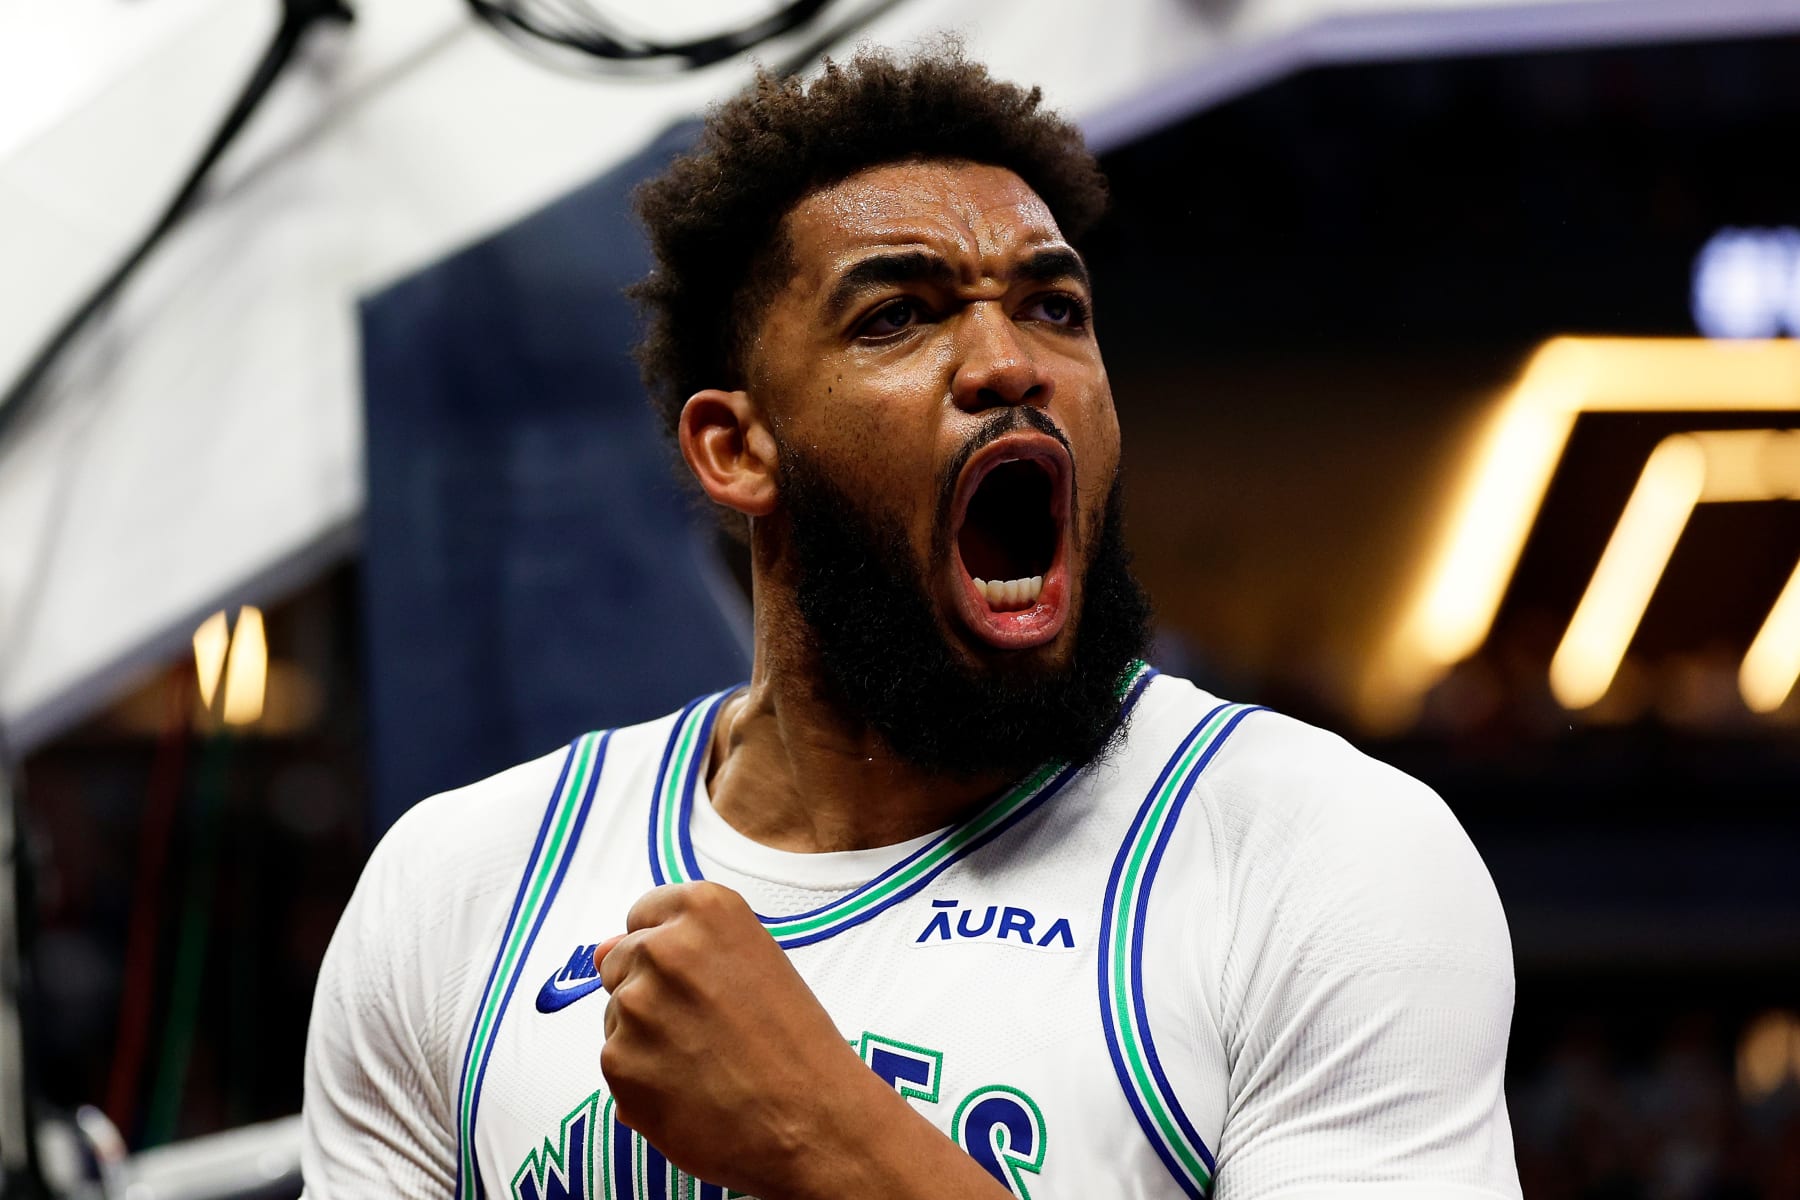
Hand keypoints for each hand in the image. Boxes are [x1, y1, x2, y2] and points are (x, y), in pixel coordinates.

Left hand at [595, 882, 879, 1197]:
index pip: (644, 914)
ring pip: (616, 1015)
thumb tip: (598, 950)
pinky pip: (616, 1062)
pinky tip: (689, 1092)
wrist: (813, 1122)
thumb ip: (677, 946)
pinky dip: (643, 1080)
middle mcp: (664, 947)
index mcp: (705, 910)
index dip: (668, 951)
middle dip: (651, 993)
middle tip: (706, 1030)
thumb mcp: (754, 967)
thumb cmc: (794, 1045)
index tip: (694, 980)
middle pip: (622, 961)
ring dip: (646, 1038)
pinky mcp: (618, 1061)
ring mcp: (636, 1005)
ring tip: (705, 1064)